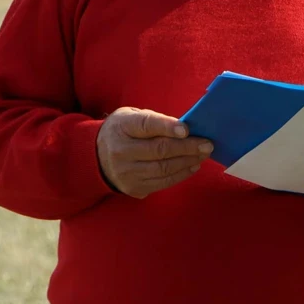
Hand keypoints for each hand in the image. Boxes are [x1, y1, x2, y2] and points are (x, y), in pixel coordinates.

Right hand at [96, 107, 213, 198]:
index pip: (146, 125)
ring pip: (163, 168)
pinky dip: (181, 174)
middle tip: (207, 144)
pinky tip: (192, 165)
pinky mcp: (133, 187)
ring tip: (203, 154)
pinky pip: (162, 182)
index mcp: (122, 127)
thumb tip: (187, 129)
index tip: (186, 129)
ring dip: (187, 162)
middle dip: (187, 147)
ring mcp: (126, 172)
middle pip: (159, 150)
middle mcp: (121, 151)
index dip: (167, 127)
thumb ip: (155, 120)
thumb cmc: (124, 130)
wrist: (96, 156)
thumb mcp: (132, 116)